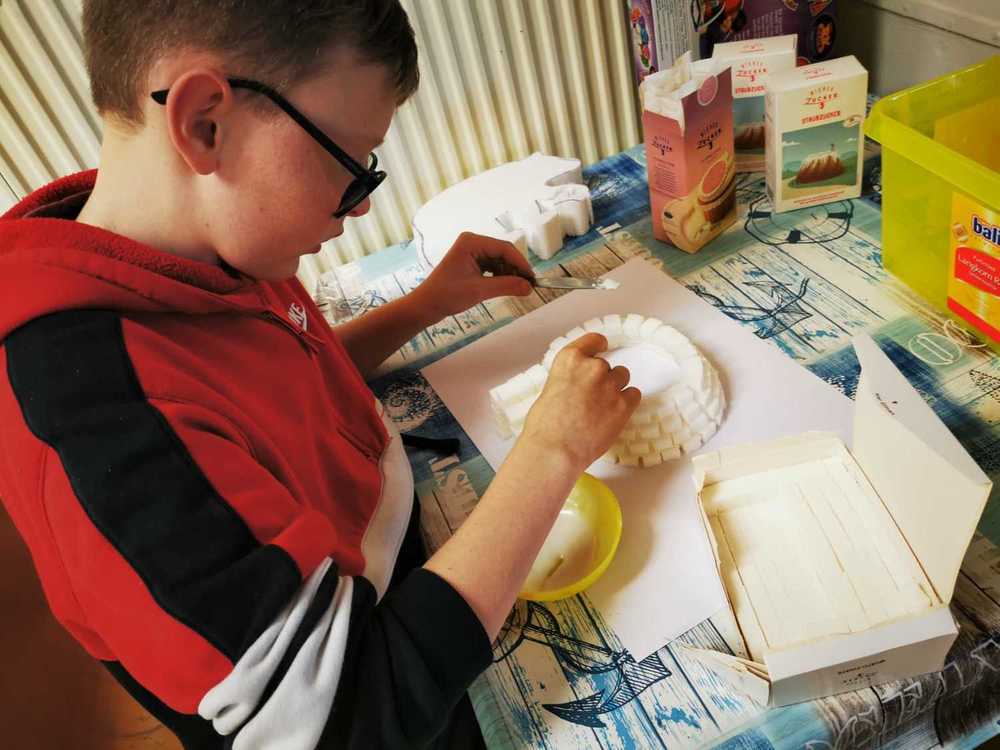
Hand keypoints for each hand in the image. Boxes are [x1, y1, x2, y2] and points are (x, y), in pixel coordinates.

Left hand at [415, 232, 534, 319]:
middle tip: (527, 286)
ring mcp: (471, 251)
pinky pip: (492, 266)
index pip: (504, 249)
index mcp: (471, 242)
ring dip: (508, 274)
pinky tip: (504, 286)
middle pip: (503, 253)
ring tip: (516, 288)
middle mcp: (472, 242)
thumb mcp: (480, 291)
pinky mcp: (471, 261)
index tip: (532, 279)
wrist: (426, 305)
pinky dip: (500, 276)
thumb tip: (529, 287)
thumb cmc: (447, 295)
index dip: (520, 263)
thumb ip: (506, 286)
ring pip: (499, 260)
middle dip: (515, 269)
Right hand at [520, 333, 640, 470]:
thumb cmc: (544, 426)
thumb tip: (577, 386)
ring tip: (602, 406)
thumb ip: (568, 380)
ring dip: (614, 388)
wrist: (555, 450)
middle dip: (600, 378)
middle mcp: (592, 367)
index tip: (602, 348)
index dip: (599, 345)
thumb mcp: (550, 389)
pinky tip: (614, 413)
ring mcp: (610, 386)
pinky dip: (627, 401)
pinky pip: (634, 394)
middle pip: (606, 365)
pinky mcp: (624, 405)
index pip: (593, 340)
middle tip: (590, 398)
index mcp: (569, 359)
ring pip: (622, 376)